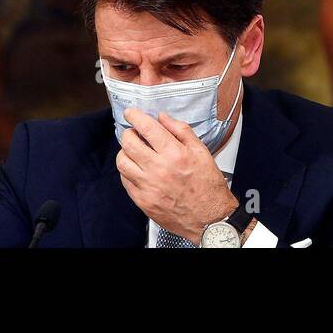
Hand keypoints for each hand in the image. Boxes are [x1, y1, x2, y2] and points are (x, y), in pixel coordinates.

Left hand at [116, 109, 238, 244]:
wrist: (210, 219)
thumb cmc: (208, 186)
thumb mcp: (201, 151)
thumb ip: (181, 130)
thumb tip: (162, 117)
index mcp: (174, 154)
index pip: (146, 128)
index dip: (134, 116)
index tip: (131, 113)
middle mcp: (159, 169)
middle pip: (128, 143)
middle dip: (128, 132)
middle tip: (133, 133)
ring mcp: (148, 187)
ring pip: (122, 162)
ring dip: (125, 152)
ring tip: (134, 152)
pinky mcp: (143, 201)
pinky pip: (125, 181)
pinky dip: (128, 171)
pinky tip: (137, 169)